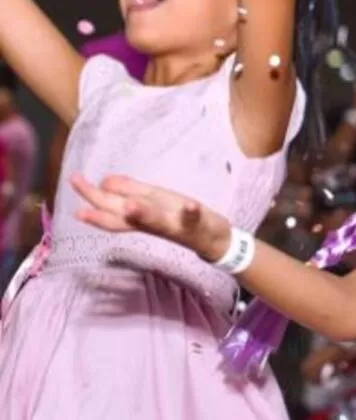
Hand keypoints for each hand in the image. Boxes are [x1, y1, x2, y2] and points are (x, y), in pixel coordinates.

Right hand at [70, 174, 231, 260]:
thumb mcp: (153, 203)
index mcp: (142, 216)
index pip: (113, 214)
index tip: (73, 204)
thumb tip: (104, 182)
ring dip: (144, 213)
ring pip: (157, 221)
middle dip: (105, 205)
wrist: (214, 240)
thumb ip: (130, 192)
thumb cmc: (179, 218)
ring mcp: (176, 224)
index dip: (94, 211)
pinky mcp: (199, 223)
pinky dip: (191, 212)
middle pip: (126, 216)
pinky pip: (194, 219)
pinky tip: (191, 204)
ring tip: (130, 205)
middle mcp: (155, 223)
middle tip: (82, 197)